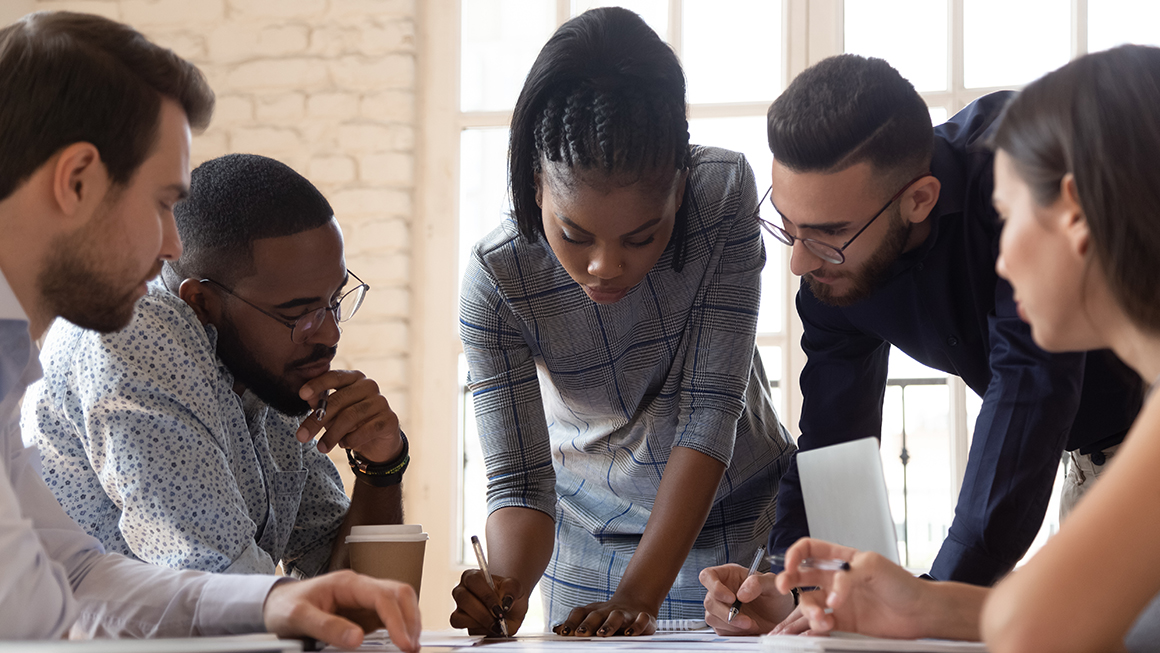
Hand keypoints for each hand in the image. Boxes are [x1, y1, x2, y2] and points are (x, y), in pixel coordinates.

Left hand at [263, 570, 420, 651]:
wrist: (276, 604)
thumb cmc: (285, 606)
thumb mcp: (298, 617)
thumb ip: (326, 626)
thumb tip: (357, 638)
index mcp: (347, 583)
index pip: (383, 595)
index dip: (397, 619)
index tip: (403, 643)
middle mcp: (361, 588)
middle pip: (399, 594)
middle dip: (411, 619)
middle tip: (411, 647)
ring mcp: (364, 599)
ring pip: (400, 602)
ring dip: (410, 622)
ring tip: (410, 646)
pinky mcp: (364, 612)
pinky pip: (390, 616)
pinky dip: (400, 627)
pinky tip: (401, 641)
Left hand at [296, 370, 401, 461]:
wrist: (378, 442)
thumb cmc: (351, 423)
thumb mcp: (332, 413)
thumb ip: (320, 403)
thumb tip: (307, 396)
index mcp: (354, 378)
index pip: (334, 377)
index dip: (317, 384)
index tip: (301, 394)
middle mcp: (369, 386)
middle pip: (339, 400)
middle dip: (316, 420)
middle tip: (302, 436)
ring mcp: (381, 402)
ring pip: (350, 417)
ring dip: (332, 434)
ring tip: (322, 447)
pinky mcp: (389, 419)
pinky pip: (365, 430)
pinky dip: (351, 440)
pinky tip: (344, 444)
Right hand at [450, 569, 525, 635]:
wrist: (510, 608)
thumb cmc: (509, 594)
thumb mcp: (515, 588)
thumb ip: (511, 590)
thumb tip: (505, 602)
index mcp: (473, 576)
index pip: (473, 581)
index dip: (486, 595)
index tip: (501, 607)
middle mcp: (462, 590)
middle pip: (463, 599)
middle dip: (483, 612)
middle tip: (499, 618)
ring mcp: (459, 607)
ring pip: (458, 616)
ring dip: (479, 623)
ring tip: (496, 624)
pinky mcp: (459, 621)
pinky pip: (461, 626)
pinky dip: (477, 629)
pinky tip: (490, 628)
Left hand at [553, 594, 657, 636]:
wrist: (636, 602)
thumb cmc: (608, 615)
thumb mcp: (592, 617)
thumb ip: (576, 624)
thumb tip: (556, 630)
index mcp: (594, 611)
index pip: (580, 613)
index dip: (571, 622)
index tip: (563, 633)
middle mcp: (609, 610)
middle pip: (596, 615)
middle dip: (588, 624)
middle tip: (580, 633)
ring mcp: (626, 613)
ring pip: (617, 616)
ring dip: (609, 624)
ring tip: (603, 634)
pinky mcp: (644, 617)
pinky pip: (641, 619)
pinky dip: (637, 625)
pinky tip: (630, 633)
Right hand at [700, 564, 793, 634]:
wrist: (780, 618)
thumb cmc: (775, 597)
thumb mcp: (772, 584)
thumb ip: (757, 583)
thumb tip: (741, 594)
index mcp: (729, 575)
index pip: (708, 576)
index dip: (714, 586)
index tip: (731, 598)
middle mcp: (722, 590)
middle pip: (709, 601)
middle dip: (726, 612)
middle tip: (746, 619)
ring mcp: (721, 608)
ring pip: (711, 617)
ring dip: (731, 624)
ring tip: (750, 624)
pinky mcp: (723, 624)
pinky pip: (719, 629)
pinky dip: (733, 632)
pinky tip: (747, 628)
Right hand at [773, 538, 928, 638]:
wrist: (920, 612)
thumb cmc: (903, 584)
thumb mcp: (873, 566)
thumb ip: (846, 577)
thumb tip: (832, 595)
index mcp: (842, 559)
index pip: (809, 550)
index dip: (795, 554)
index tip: (790, 565)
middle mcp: (836, 579)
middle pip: (801, 575)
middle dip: (788, 580)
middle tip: (783, 587)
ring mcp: (839, 601)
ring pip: (810, 602)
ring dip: (809, 610)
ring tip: (822, 618)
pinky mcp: (844, 621)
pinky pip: (821, 623)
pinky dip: (816, 626)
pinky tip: (822, 627)